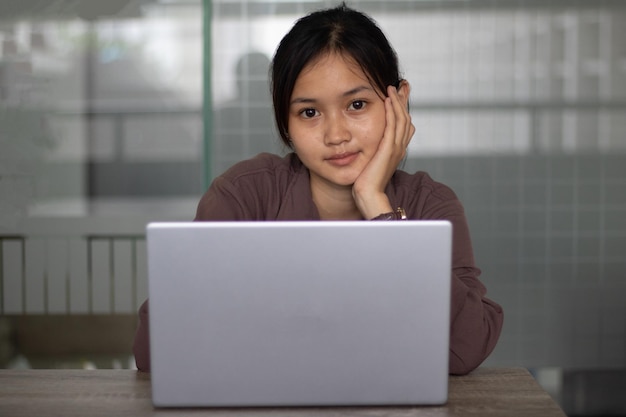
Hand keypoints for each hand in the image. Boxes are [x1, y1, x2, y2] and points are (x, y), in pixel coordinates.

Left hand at [352, 82, 414, 218]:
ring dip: (397, 101)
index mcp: (397, 149)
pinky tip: (387, 99)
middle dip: (403, 101)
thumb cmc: (366, 182)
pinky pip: (392, 125)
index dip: (403, 109)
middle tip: (401, 85)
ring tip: (392, 88)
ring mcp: (395, 147)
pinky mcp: (388, 149)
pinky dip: (391, 110)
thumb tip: (366, 141)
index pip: (404, 124)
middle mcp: (399, 147)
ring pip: (401, 118)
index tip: (399, 95)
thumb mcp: (371, 161)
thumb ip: (373, 150)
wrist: (369, 195)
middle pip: (406, 118)